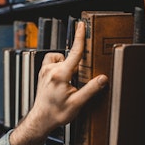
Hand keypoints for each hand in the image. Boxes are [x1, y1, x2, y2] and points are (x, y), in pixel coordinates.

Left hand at [9, 21, 107, 144]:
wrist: (41, 119)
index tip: (82, 25)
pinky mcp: (42, 73)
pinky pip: (53, 62)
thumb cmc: (57, 113)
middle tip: (76, 84)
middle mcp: (51, 70)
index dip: (79, 38)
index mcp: (60, 75)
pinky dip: (59, 66)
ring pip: (61, 59)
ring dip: (67, 66)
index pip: (74, 53)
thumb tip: (103, 79)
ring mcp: (45, 71)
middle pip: (70, 59)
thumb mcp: (77, 103)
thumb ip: (91, 89)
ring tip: (68, 82)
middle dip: (77, 67)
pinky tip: (62, 78)